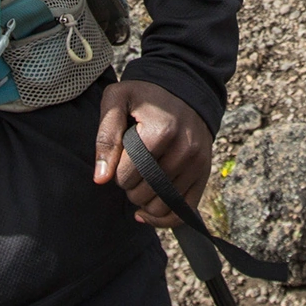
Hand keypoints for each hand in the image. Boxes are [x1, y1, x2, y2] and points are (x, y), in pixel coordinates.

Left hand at [93, 79, 210, 227]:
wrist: (184, 87)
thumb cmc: (144, 95)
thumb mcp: (116, 101)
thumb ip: (105, 137)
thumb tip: (100, 179)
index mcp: (161, 131)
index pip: (126, 176)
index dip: (115, 173)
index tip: (119, 158)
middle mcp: (184, 149)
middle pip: (143, 193)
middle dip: (129, 187)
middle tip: (130, 168)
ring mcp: (197, 163)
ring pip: (162, 205)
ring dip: (144, 201)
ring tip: (141, 182)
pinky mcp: (204, 173)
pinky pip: (184, 211)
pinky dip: (164, 218)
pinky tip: (148, 211)